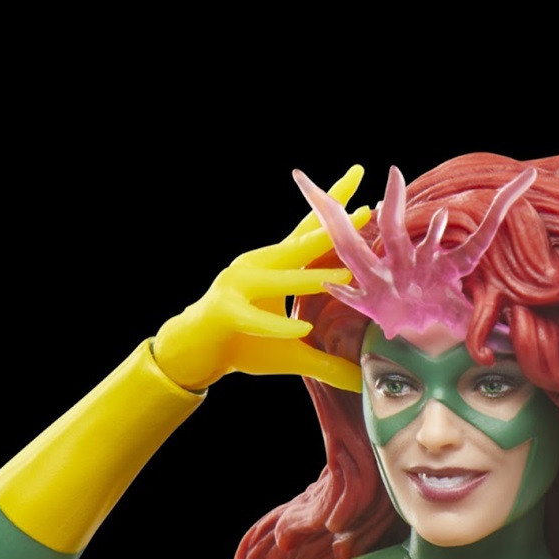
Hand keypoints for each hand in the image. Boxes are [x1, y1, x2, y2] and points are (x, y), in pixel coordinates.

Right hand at [153, 165, 369, 392]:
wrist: (193, 352)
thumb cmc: (243, 345)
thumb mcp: (294, 354)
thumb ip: (330, 365)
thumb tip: (364, 380)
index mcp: (275, 265)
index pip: (309, 230)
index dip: (333, 206)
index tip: (360, 178)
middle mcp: (258, 265)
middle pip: (300, 240)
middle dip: (330, 221)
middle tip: (365, 210)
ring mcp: (238, 285)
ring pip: (281, 278)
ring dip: (313, 279)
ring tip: (346, 275)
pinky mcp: (225, 313)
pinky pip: (257, 320)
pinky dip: (279, 325)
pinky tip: (302, 329)